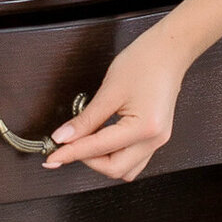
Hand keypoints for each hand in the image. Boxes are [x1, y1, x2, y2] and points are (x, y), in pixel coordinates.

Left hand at [41, 25, 187, 181]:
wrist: (168, 52)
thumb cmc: (144, 63)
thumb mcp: (109, 91)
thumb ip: (86, 119)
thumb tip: (64, 137)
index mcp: (143, 128)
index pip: (99, 149)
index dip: (71, 153)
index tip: (53, 157)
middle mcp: (154, 140)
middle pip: (115, 169)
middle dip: (88, 160)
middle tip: (68, 146)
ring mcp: (158, 140)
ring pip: (126, 169)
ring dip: (103, 161)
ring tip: (85, 143)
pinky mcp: (156, 137)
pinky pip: (134, 159)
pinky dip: (115, 155)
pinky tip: (102, 141)